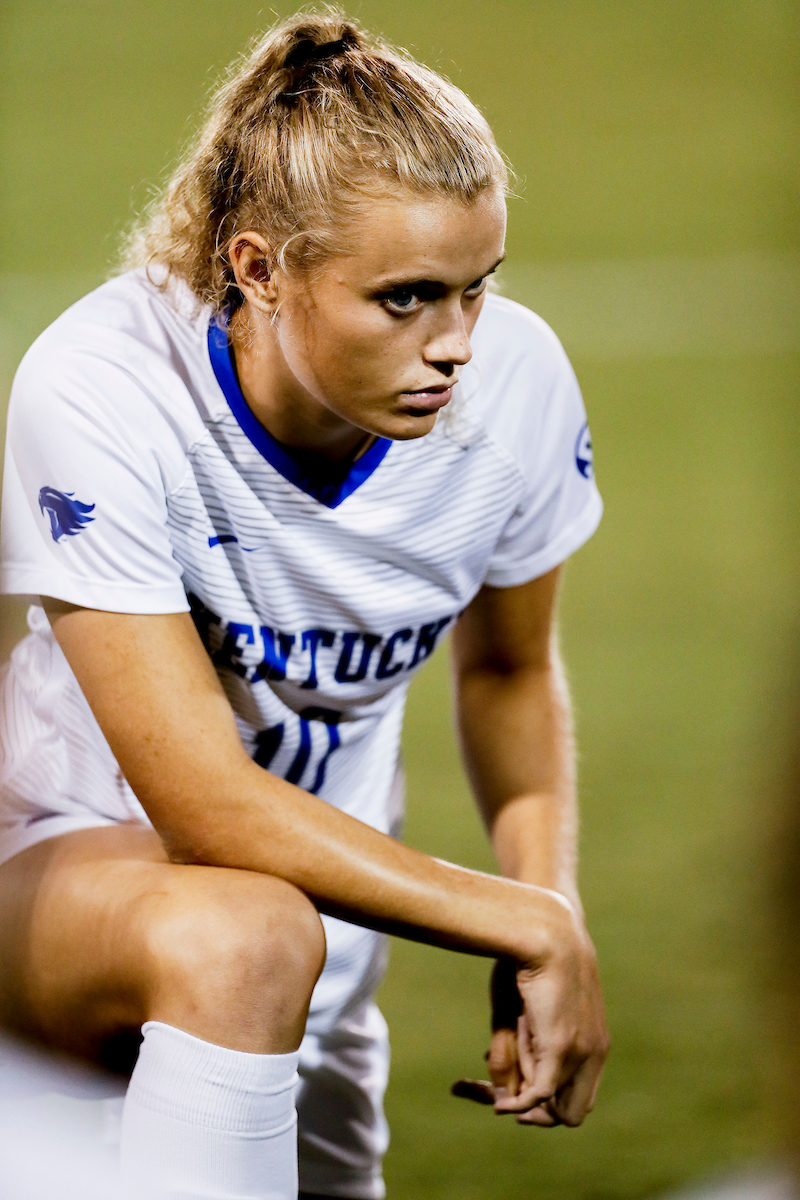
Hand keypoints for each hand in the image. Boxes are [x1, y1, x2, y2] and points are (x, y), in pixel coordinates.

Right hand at [452, 908, 608, 1126]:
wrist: (545, 929)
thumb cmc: (529, 960)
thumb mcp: (518, 1013)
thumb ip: (513, 1053)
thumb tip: (503, 1092)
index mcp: (593, 1041)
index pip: (576, 1093)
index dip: (546, 1102)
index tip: (510, 1088)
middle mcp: (594, 1053)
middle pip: (571, 1113)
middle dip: (537, 1116)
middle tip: (503, 1102)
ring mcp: (582, 1053)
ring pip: (552, 1106)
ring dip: (522, 1101)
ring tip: (491, 1072)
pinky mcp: (561, 1049)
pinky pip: (539, 1095)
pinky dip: (518, 1105)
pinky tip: (498, 1101)